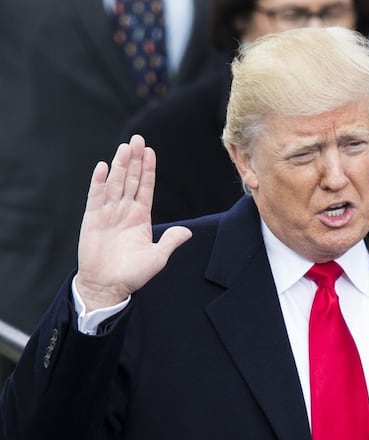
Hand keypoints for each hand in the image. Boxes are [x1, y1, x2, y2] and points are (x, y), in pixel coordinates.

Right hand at [76, 135, 191, 311]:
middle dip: (135, 159)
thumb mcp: (157, 258)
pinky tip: (103, 167)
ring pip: (115, 183)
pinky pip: (96, 197)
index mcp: (141, 217)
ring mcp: (108, 213)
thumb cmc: (133, 274)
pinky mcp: (92, 219)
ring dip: (119, 165)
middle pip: (130, 179)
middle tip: (138, 139)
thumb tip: (188, 232)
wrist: (108, 286)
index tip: (151, 151)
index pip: (146, 187)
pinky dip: (99, 182)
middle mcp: (125, 211)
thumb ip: (170, 241)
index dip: (148, 169)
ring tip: (125, 147)